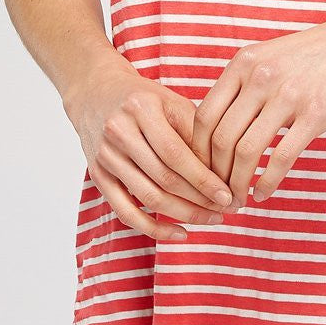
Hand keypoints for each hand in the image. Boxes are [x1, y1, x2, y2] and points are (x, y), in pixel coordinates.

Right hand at [64, 57, 234, 241]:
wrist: (96, 92)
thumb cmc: (144, 99)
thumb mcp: (172, 101)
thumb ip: (196, 132)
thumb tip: (224, 172)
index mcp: (141, 108)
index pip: (176, 153)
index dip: (204, 179)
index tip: (229, 195)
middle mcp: (119, 132)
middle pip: (164, 178)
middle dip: (200, 200)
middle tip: (227, 210)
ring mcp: (105, 156)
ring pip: (148, 197)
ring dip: (184, 214)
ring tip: (211, 219)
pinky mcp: (98, 175)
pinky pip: (126, 211)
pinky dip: (154, 227)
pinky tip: (180, 233)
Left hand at [190, 0, 325, 206]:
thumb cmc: (314, 56)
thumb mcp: (269, 59)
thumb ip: (242, 87)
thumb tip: (216, 130)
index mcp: (243, 63)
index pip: (204, 116)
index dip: (198, 152)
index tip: (202, 173)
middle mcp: (260, 77)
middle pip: (221, 138)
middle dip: (214, 175)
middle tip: (218, 195)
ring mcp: (288, 95)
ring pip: (246, 152)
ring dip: (237, 185)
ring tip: (239, 200)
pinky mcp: (315, 114)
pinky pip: (281, 158)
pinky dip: (266, 183)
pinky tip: (263, 194)